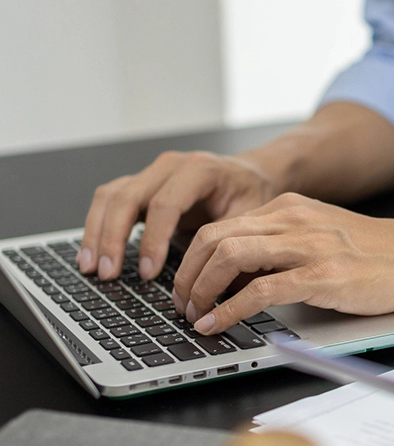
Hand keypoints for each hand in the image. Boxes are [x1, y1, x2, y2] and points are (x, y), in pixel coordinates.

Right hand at [79, 151, 279, 280]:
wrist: (249, 175)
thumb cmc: (251, 194)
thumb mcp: (250, 216)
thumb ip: (227, 240)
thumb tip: (211, 280)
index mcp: (200, 170)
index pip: (165, 204)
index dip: (153, 240)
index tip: (148, 272)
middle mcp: (170, 166)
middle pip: (128, 197)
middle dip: (113, 238)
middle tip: (108, 273)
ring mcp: (152, 173)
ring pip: (110, 196)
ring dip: (96, 233)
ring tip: (91, 268)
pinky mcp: (141, 185)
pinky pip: (110, 200)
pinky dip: (98, 226)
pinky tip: (92, 254)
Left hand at [171, 193, 393, 333]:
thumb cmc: (380, 254)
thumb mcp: (324, 235)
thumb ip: (286, 245)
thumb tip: (242, 277)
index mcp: (289, 209)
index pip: (220, 226)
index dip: (190, 260)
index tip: (185, 287)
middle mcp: (293, 220)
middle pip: (212, 238)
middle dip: (185, 276)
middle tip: (181, 306)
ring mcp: (308, 246)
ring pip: (229, 257)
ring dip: (201, 291)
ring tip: (195, 316)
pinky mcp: (323, 276)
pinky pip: (261, 290)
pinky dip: (229, 310)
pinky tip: (218, 324)